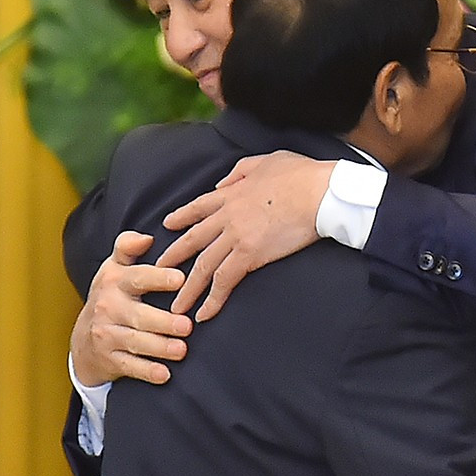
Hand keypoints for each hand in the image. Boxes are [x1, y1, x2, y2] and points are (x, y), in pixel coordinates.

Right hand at [70, 232, 192, 386]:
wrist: (83, 340)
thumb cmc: (110, 297)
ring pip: (135, 342)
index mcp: (114, 281)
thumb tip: (147, 237)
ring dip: (159, 347)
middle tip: (187, 325)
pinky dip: (147, 371)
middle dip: (163, 322)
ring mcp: (107, 335)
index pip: (136, 277)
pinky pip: (129, 367)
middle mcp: (108, 307)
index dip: (157, 277)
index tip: (179, 279)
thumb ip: (128, 247)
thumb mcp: (114, 269)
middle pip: (138, 315)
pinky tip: (164, 374)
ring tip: (182, 350)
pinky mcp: (109, 360)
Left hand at [158, 151, 333, 319]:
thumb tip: (223, 185)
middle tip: (157, 271)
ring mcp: (235, 236)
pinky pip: (224, 281)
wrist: (318, 191)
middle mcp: (226, 216)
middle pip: (192, 240)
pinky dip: (213, 299)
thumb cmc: (301, 175)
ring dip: (188, 289)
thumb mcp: (265, 161)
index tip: (167, 225)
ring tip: (176, 307)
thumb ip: (240, 172)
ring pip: (202, 266)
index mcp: (231, 193)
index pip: (198, 207)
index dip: (181, 217)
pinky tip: (205, 314)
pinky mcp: (249, 254)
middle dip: (173, 257)